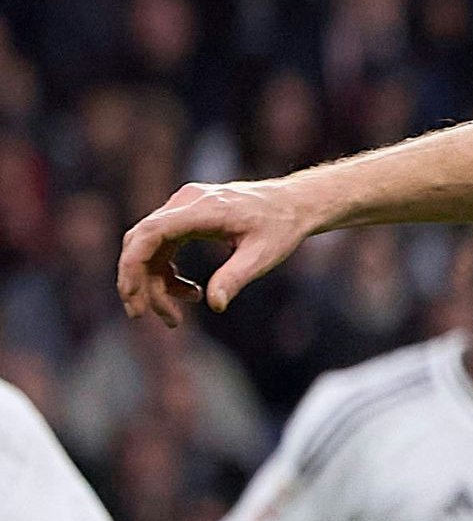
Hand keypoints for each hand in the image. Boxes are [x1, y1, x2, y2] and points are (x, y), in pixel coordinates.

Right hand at [119, 179, 312, 325]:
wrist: (292, 203)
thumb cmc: (281, 226)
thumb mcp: (263, 255)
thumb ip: (236, 277)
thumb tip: (215, 305)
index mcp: (201, 209)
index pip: (151, 232)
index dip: (133, 263)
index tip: (132, 294)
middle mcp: (184, 203)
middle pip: (142, 242)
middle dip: (139, 281)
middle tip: (144, 316)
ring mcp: (182, 208)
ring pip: (150, 248)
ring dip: (155, 283)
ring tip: (175, 317)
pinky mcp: (185, 217)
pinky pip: (163, 247)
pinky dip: (168, 273)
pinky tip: (192, 294)